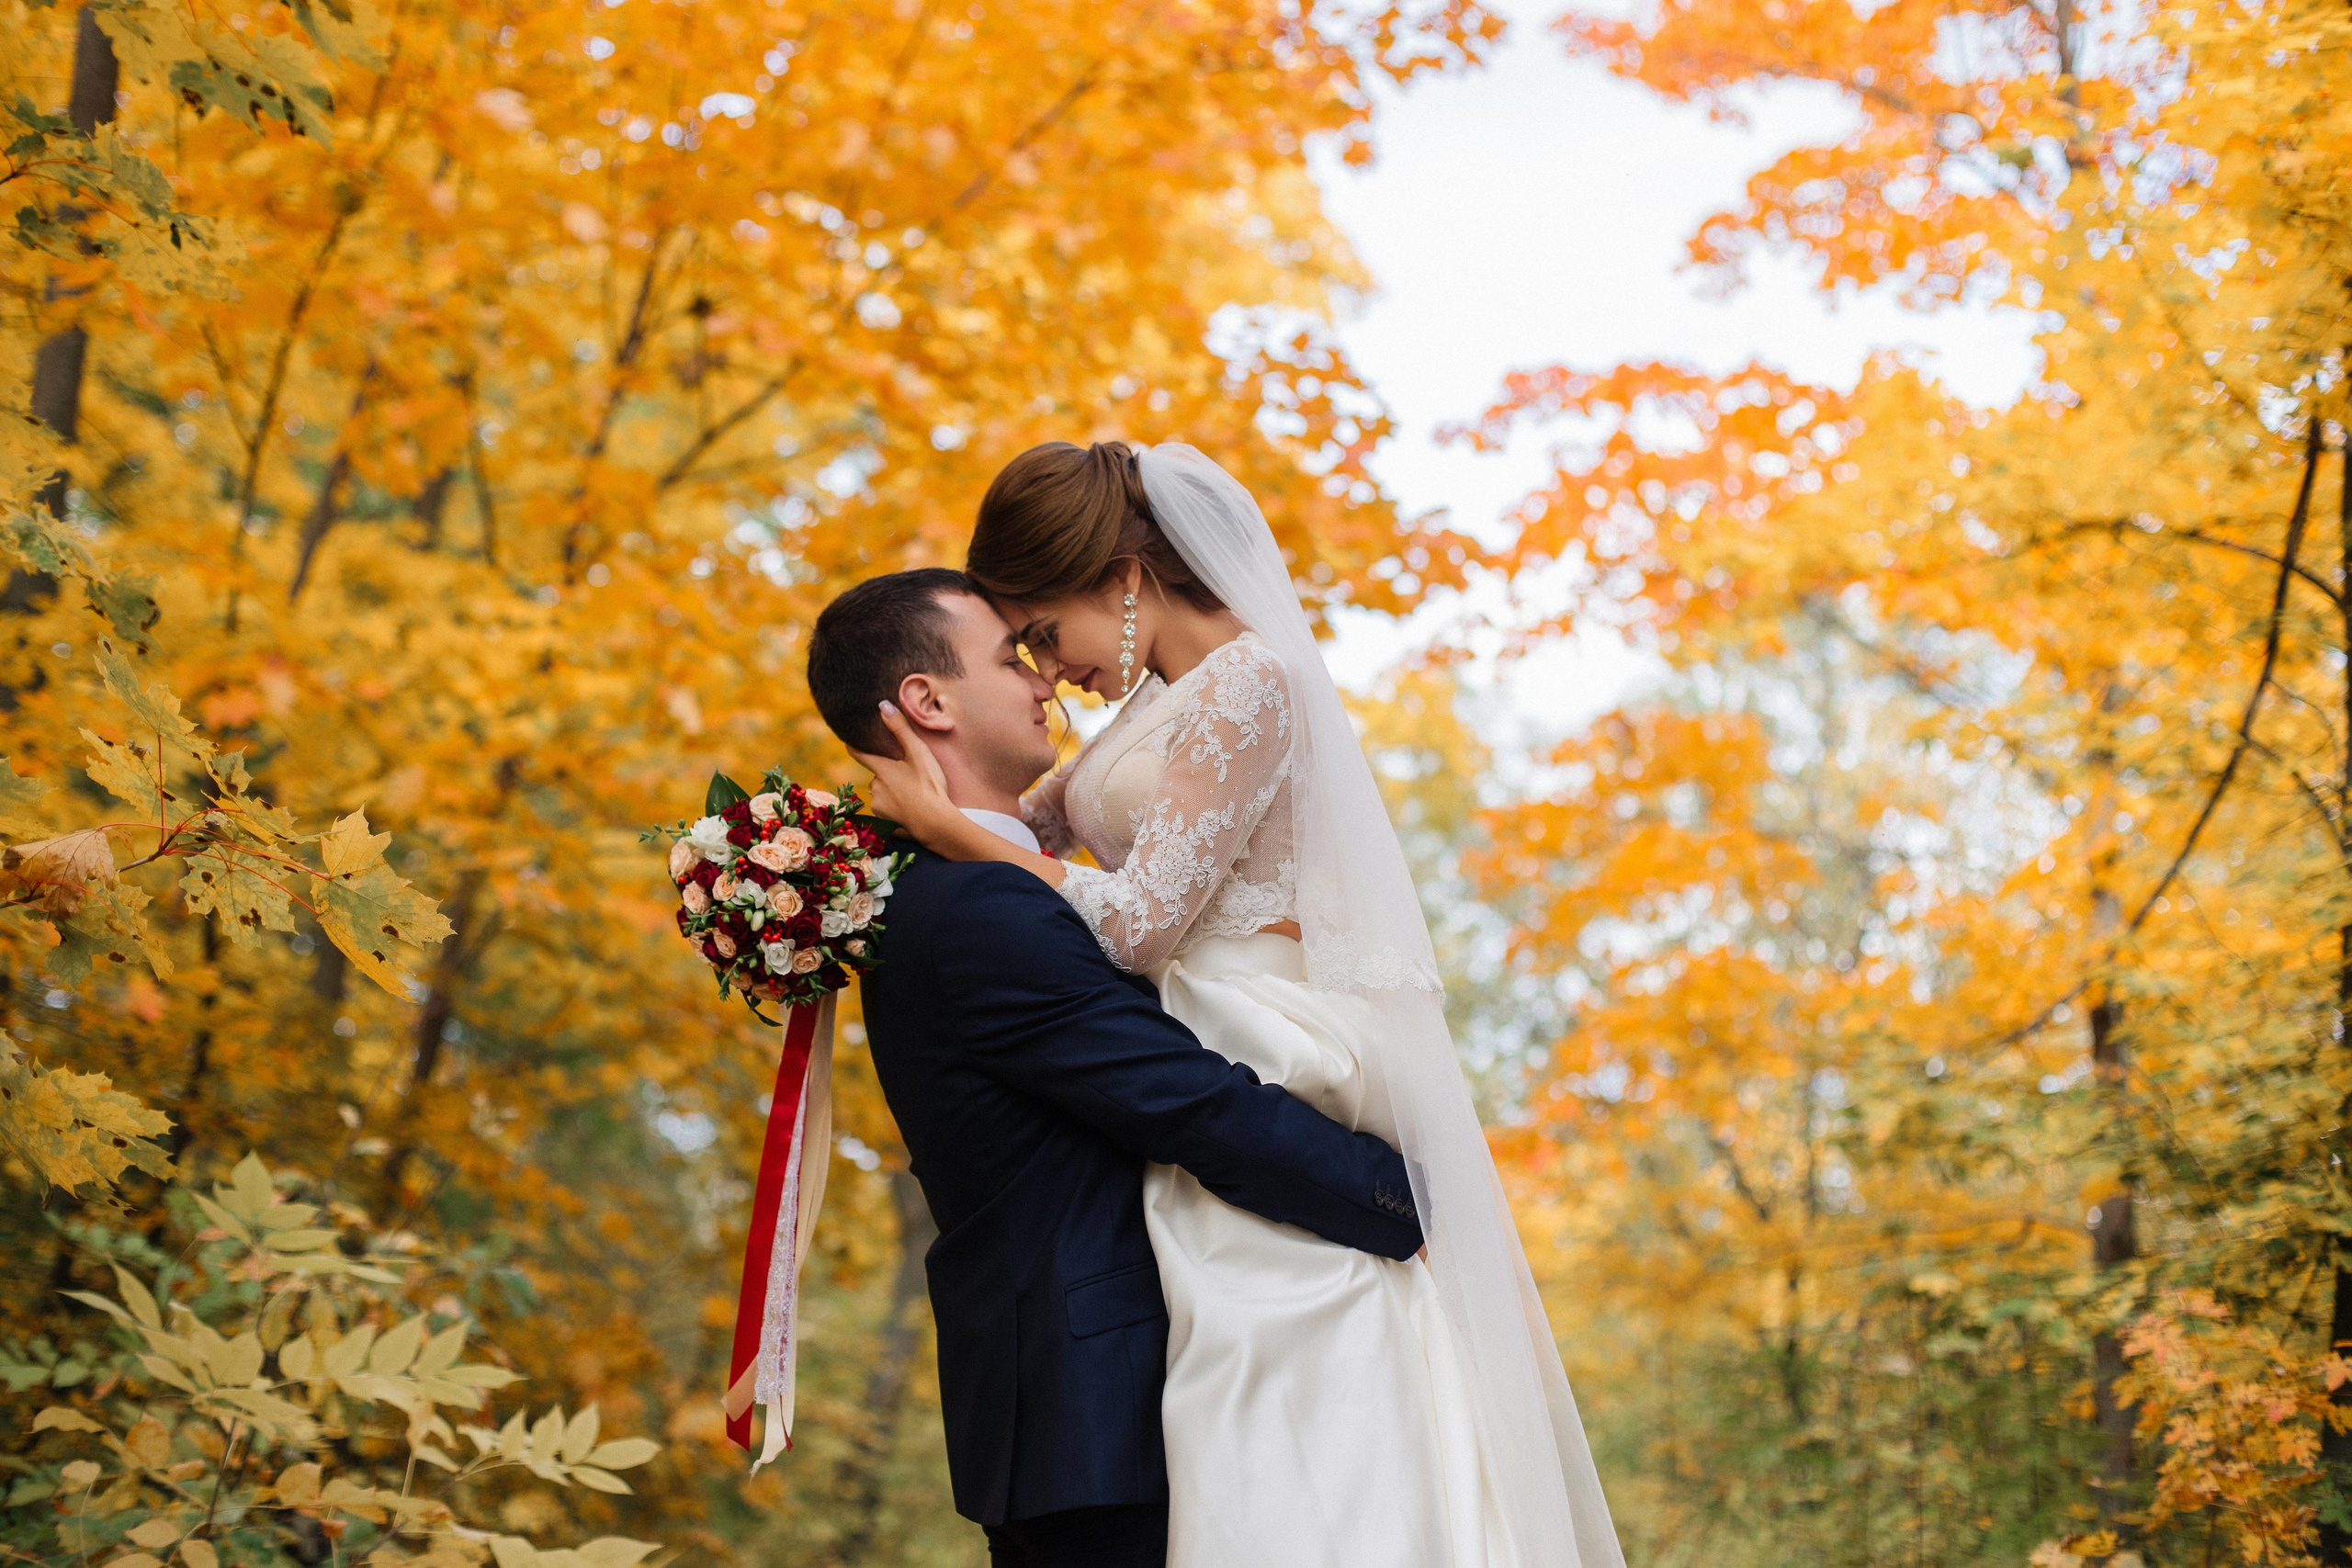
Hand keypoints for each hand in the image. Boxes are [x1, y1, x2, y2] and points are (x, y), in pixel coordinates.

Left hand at [851, 702, 960, 848]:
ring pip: (882, 793)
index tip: (850, 741)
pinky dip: (896, 808)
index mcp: (881, 769)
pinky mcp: (884, 822)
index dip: (854, 746)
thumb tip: (882, 705)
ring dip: (892, 792)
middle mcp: (874, 787)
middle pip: (877, 775)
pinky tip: (911, 809)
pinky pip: (887, 810)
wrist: (935, 823)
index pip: (860, 754)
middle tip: (908, 775)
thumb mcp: (918, 753)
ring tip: (914, 794)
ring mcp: (878, 806)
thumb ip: (901, 729)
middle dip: (888, 774)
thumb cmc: (929, 785)